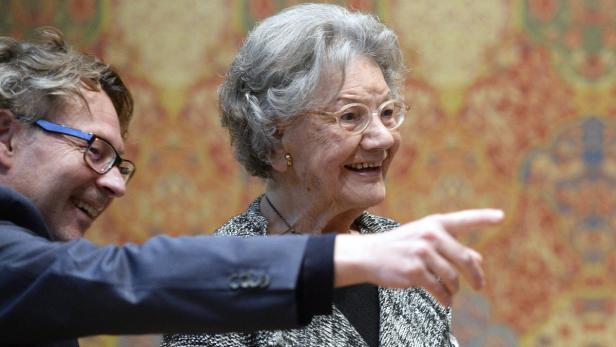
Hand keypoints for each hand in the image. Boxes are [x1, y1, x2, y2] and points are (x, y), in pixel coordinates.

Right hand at [333, 209, 503, 305]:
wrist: (369, 255)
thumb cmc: (400, 246)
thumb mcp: (424, 240)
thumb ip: (451, 248)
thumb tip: (479, 260)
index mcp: (434, 224)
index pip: (463, 220)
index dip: (483, 218)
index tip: (501, 216)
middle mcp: (430, 235)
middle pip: (465, 259)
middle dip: (475, 275)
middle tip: (480, 285)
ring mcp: (422, 253)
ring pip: (452, 277)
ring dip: (455, 288)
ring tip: (451, 292)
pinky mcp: (415, 271)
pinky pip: (439, 288)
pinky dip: (445, 298)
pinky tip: (445, 301)